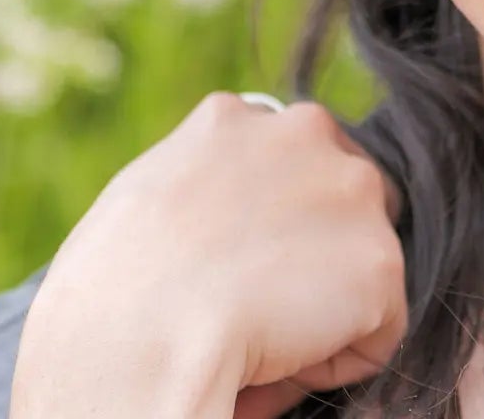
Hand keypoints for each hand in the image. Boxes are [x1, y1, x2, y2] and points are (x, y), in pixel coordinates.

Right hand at [9, 92, 407, 418]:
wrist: (132, 344)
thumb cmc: (104, 299)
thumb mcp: (135, 206)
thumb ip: (195, 191)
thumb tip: (220, 233)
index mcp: (231, 118)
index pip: (280, 157)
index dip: (263, 222)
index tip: (228, 266)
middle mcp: (303, 131)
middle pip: (336, 196)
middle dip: (312, 250)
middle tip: (253, 308)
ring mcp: (350, 189)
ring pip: (357, 261)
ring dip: (324, 306)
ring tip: (257, 341)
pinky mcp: (380, 260)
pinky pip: (376, 329)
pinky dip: (334, 362)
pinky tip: (276, 365)